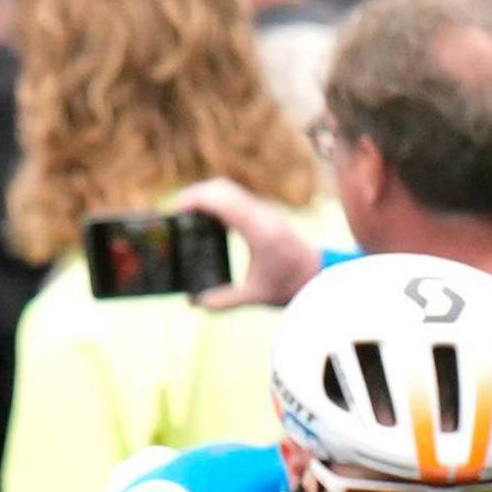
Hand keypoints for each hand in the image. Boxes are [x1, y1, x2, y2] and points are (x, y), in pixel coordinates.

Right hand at [170, 180, 320, 311]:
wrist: (316, 274)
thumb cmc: (287, 284)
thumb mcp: (254, 296)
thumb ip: (222, 301)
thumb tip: (193, 303)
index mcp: (257, 230)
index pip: (223, 201)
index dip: (197, 199)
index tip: (176, 208)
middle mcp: (261, 214)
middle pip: (222, 188)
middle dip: (195, 193)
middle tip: (174, 209)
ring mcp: (264, 211)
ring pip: (229, 189)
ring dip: (206, 194)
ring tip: (186, 210)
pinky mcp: (264, 213)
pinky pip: (236, 197)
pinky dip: (217, 200)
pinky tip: (206, 215)